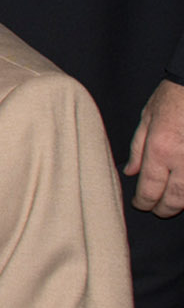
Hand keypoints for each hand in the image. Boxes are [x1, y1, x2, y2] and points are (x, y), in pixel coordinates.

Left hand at [125, 79, 183, 216]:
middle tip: (157, 210)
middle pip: (174, 198)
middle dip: (164, 209)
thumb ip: (138, 147)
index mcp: (160, 149)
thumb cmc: (172, 97)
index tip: (140, 204)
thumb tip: (130, 171)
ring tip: (172, 204)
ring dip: (181, 202)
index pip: (150, 187)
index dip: (144, 201)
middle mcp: (183, 160)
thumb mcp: (148, 118)